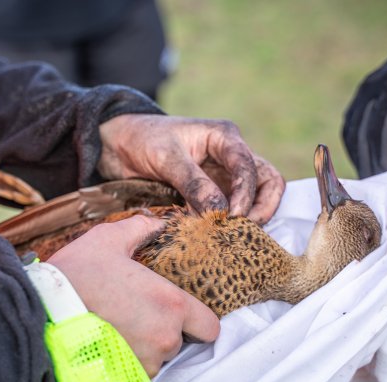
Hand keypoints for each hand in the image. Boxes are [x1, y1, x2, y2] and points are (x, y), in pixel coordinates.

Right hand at [47, 215, 219, 376]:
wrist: (39, 314)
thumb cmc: (76, 276)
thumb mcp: (107, 240)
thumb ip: (138, 230)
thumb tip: (156, 223)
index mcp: (171, 305)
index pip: (210, 327)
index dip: (199, 321)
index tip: (182, 314)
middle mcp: (165, 338)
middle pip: (180, 341)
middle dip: (164, 330)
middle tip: (136, 315)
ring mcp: (146, 363)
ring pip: (158, 358)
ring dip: (145, 347)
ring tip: (117, 328)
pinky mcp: (124, 380)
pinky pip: (137, 373)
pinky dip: (127, 362)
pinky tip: (106, 344)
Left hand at [98, 114, 284, 224]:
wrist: (119, 145)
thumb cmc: (143, 139)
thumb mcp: (166, 158)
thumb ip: (194, 184)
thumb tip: (220, 213)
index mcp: (224, 138)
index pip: (250, 167)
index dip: (247, 194)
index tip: (234, 217)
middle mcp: (231, 157)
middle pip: (267, 183)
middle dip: (262, 208)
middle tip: (243, 231)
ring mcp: (224, 178)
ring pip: (254, 200)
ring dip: (247, 220)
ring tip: (229, 239)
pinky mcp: (212, 195)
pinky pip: (229, 212)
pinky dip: (227, 226)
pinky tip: (214, 239)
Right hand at [342, 22, 386, 177]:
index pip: (381, 132)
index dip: (383, 161)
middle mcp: (371, 89)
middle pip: (363, 136)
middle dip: (370, 167)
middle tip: (380, 195)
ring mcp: (362, 92)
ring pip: (352, 134)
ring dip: (360, 161)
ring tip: (373, 185)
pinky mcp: (360, 98)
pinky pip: (351, 129)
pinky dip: (358, 150)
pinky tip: (368, 166)